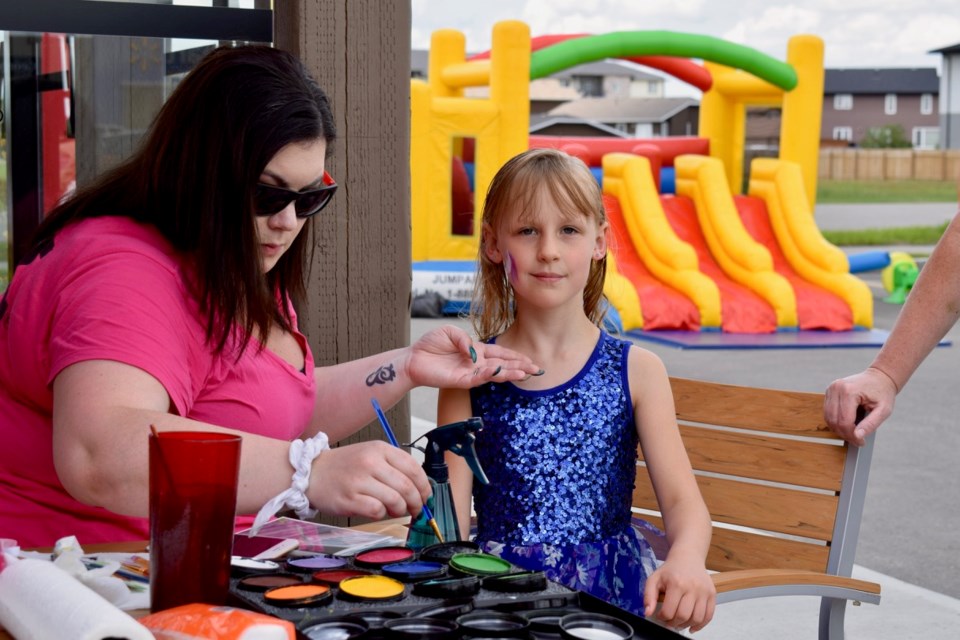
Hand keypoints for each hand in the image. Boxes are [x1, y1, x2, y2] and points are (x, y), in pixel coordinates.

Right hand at [306, 440, 431, 519]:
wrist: (311, 473)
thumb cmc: (344, 467)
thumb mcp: (370, 455)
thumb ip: (394, 467)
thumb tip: (419, 489)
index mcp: (380, 449)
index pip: (413, 468)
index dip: (424, 486)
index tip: (426, 496)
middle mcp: (371, 462)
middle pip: (407, 487)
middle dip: (417, 503)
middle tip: (417, 510)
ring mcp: (359, 480)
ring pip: (395, 501)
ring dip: (401, 510)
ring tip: (397, 511)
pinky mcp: (349, 499)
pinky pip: (377, 511)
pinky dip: (382, 514)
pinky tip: (378, 511)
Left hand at [404, 325, 540, 388]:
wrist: (414, 359)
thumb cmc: (431, 345)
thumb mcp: (450, 332)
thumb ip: (465, 339)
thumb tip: (475, 352)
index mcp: (477, 350)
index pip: (500, 353)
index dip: (515, 356)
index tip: (530, 360)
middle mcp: (477, 363)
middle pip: (503, 365)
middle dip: (520, 367)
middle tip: (536, 369)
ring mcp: (470, 373)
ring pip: (495, 373)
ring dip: (510, 372)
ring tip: (525, 373)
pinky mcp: (461, 380)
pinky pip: (478, 378)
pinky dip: (489, 374)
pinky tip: (500, 371)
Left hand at [643, 558, 714, 631]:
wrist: (688, 557)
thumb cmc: (670, 570)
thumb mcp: (654, 579)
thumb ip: (648, 596)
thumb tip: (647, 612)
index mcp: (676, 583)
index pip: (669, 611)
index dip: (662, 618)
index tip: (660, 616)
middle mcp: (692, 588)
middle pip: (683, 616)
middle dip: (674, 623)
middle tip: (669, 622)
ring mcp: (704, 591)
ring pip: (697, 618)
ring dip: (687, 625)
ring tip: (680, 623)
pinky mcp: (712, 594)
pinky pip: (709, 615)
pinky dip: (701, 625)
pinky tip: (692, 626)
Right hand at [824, 367, 897, 445]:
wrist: (879, 377)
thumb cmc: (883, 393)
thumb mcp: (883, 410)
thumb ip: (871, 424)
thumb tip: (857, 436)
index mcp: (849, 391)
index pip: (844, 421)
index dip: (851, 435)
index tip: (861, 442)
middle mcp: (836, 388)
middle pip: (834, 420)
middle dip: (844, 434)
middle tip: (857, 440)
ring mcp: (831, 389)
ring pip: (828, 418)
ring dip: (839, 429)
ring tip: (853, 433)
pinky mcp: (829, 391)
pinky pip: (828, 412)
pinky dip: (836, 421)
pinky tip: (848, 424)